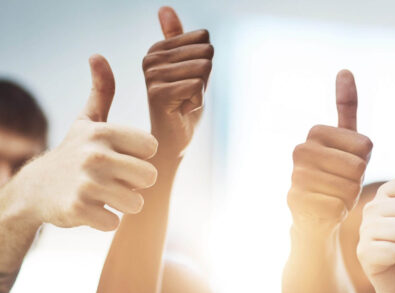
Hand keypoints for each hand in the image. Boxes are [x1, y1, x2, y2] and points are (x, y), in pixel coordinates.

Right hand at [14, 55, 157, 230]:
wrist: (35, 189)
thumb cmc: (73, 152)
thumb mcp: (86, 121)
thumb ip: (102, 91)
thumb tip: (98, 55)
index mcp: (103, 132)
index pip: (153, 148)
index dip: (141, 157)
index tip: (123, 156)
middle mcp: (95, 155)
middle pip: (150, 177)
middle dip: (136, 183)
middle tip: (114, 179)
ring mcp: (87, 183)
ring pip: (136, 203)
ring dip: (123, 203)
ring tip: (103, 194)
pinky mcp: (79, 209)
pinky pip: (115, 222)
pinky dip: (106, 220)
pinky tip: (91, 208)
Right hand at [143, 6, 212, 157]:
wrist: (173, 140)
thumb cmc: (184, 106)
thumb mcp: (188, 69)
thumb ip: (179, 39)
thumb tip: (164, 7)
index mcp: (158, 49)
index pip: (204, 40)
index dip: (205, 65)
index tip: (189, 82)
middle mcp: (151, 58)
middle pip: (206, 53)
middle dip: (205, 78)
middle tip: (188, 95)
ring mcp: (152, 75)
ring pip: (203, 69)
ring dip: (202, 92)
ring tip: (184, 102)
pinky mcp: (158, 92)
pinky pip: (198, 86)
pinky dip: (198, 102)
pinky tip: (183, 110)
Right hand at [287, 70, 372, 233]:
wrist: (314, 216)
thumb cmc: (335, 176)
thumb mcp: (346, 142)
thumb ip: (346, 108)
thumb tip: (345, 69)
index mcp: (315, 132)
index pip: (365, 146)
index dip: (364, 161)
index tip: (348, 166)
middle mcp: (300, 151)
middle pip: (358, 167)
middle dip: (357, 180)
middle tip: (341, 184)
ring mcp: (296, 177)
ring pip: (349, 187)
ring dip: (349, 197)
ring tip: (333, 196)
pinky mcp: (296, 203)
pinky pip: (339, 207)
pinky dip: (339, 212)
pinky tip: (327, 211)